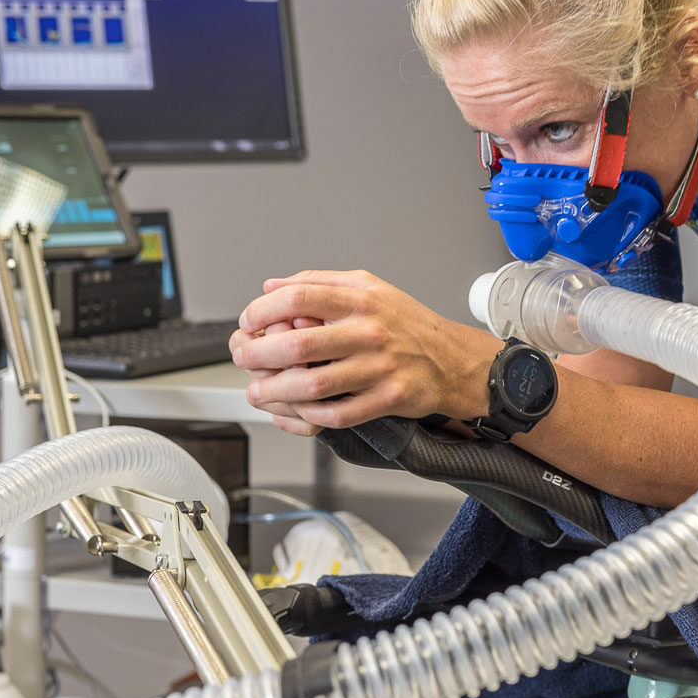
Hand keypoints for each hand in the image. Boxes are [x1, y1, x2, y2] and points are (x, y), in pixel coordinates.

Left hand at [233, 270, 498, 435]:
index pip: (299, 297)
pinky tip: (298, 409)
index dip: (263, 311)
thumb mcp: (369, 288)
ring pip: (314, 383)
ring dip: (276, 391)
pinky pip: (338, 413)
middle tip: (245, 358)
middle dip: (259, 354)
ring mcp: (379, 367)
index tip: (250, 322)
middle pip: (299, 342)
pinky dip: (310, 414)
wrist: (453, 360)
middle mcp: (370, 331)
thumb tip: (272, 286)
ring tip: (259, 391)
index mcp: (361, 300)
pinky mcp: (388, 398)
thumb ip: (319, 283)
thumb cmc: (407, 324)